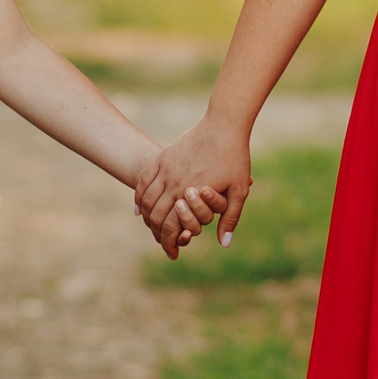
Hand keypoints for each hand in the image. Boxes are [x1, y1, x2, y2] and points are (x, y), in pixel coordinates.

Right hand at [135, 116, 254, 248]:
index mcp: (190, 193)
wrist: (223, 124)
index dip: (169, 244)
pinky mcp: (162, 157)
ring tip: (152, 227)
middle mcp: (173, 182)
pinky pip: (143, 181)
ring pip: (145, 200)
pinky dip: (139, 197)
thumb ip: (230, 218)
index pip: (171, 226)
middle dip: (157, 234)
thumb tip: (224, 244)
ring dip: (146, 217)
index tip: (172, 254)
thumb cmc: (235, 158)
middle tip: (162, 243)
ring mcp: (165, 168)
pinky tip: (140, 208)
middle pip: (155, 216)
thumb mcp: (238, 190)